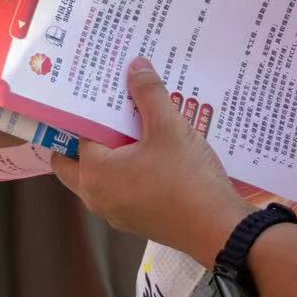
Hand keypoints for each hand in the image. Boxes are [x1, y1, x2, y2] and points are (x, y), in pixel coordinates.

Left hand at [51, 58, 250, 262]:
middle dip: (89, 134)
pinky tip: (153, 149)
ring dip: (111, 152)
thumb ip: (149, 94)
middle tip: (106, 108)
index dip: (85, 111)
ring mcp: (116, 212)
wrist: (219, 230)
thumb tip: (135, 66)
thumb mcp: (169, 128)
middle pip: (77, 161)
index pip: (76, 134)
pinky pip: (121, 188)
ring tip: (133, 122)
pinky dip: (128, 169)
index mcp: (94, 174)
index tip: (94, 93)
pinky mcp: (137, 220)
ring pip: (100, 176)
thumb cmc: (188, 179)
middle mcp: (97, 197)